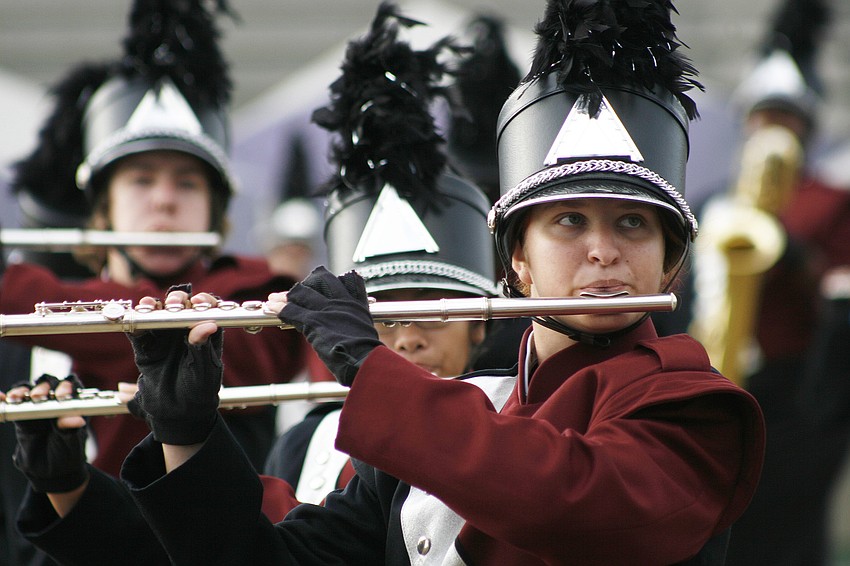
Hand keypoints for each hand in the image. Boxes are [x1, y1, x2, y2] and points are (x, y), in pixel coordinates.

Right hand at [9, 374, 88, 492]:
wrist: (50, 470)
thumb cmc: (66, 453)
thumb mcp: (70, 443)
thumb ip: (71, 430)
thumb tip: (75, 420)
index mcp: (73, 404)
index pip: (71, 387)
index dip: (67, 387)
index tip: (61, 396)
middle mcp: (55, 402)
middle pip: (49, 385)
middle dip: (43, 388)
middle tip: (38, 397)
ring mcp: (37, 407)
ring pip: (28, 391)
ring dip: (21, 391)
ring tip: (15, 398)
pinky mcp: (21, 415)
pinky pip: (13, 404)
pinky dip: (5, 399)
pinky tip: (0, 398)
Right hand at [126, 286, 222, 444]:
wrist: (178, 413)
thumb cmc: (199, 391)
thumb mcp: (204, 372)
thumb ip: (203, 348)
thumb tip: (209, 324)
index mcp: (206, 333)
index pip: (206, 310)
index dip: (203, 302)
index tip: (199, 303)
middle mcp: (185, 331)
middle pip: (181, 306)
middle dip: (177, 300)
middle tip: (174, 305)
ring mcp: (165, 337)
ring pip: (157, 314)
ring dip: (153, 306)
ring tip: (150, 306)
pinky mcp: (146, 347)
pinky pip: (138, 332)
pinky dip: (134, 323)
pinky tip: (134, 319)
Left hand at [277, 266, 380, 385]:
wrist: (365, 362)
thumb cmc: (368, 357)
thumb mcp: (368, 335)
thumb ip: (356, 329)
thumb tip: (346, 338)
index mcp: (358, 304)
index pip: (347, 281)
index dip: (332, 281)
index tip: (322, 282)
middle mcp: (343, 302)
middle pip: (322, 281)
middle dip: (307, 284)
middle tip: (296, 290)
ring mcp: (328, 309)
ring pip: (302, 294)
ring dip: (286, 297)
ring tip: (274, 298)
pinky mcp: (314, 321)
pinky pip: (293, 311)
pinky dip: (280, 309)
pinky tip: (272, 308)